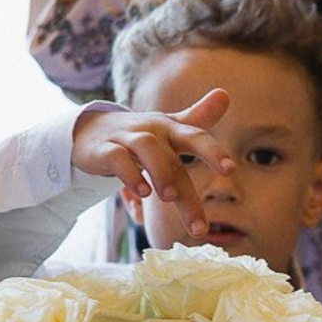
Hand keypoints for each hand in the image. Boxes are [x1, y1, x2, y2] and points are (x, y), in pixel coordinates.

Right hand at [72, 91, 233, 236]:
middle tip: (200, 226)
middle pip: (173, 158)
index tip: (230, 169)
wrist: (90, 129)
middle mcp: (151, 131)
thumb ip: (198, 118)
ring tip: (169, 197)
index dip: (213, 151)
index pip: (195, 136)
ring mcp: (126, 138)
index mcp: (170, 129)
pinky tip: (141, 193)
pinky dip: (129, 174)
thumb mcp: (168, 128)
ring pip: (146, 148)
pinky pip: (116, 158)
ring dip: (159, 172)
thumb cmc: (139, 134)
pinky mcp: (103, 150)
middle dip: (187, 192)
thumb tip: (225, 94)